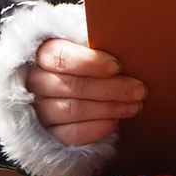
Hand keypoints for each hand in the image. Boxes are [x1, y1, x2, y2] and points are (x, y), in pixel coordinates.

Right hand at [26, 37, 145, 146]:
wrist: (76, 82)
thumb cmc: (88, 58)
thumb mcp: (90, 43)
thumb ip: (99, 41)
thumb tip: (123, 41)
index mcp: (44, 53)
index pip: (61, 57)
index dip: (90, 62)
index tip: (117, 66)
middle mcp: (36, 81)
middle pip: (73, 86)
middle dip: (111, 88)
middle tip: (139, 90)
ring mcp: (39, 108)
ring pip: (73, 110)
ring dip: (109, 108)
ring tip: (134, 106)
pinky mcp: (47, 132)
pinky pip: (70, 134)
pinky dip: (95, 129)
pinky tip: (114, 122)